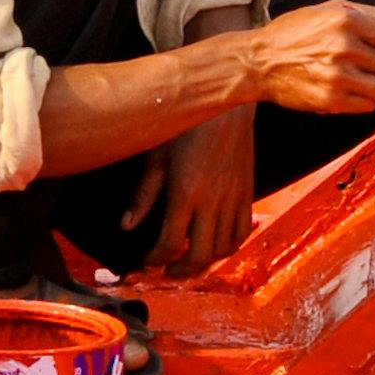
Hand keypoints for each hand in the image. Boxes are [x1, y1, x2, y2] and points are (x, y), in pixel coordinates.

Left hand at [123, 107, 255, 275]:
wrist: (227, 101)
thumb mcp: (157, 156)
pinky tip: (215, 245)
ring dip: (206, 262)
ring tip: (189, 262)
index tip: (146, 261)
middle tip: (167, 272)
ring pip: (224, 248)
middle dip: (181, 270)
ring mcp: (234, 198)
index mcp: (186, 192)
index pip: (170, 243)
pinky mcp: (248, 192)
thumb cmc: (186, 122)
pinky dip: (229, 246)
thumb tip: (127, 226)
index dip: (156, 259)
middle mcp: (213, 200)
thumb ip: (143, 195)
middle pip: (200, 255)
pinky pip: (242, 231)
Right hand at [241, 0, 374, 113]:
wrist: (259, 61)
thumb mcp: (329, 9)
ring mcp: (339, 77)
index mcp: (349, 21)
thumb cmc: (295, 32)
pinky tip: (356, 91)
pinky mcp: (331, 101)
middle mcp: (346, 48)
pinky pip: (368, 106)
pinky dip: (368, 100)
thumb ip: (367, 14)